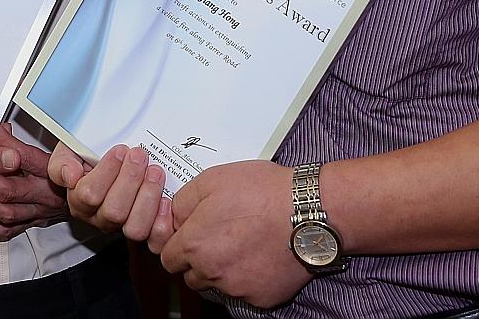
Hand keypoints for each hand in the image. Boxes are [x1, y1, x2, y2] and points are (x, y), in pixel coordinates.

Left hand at [0, 116, 67, 239]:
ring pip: (6, 211)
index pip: (21, 157)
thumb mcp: (55, 147)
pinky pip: (7, 230)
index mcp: (50, 172)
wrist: (91, 195)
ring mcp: (38, 211)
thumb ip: (19, 139)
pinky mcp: (32, 223)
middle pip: (8, 188)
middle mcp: (45, 195)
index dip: (0, 142)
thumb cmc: (75, 170)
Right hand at [48, 141, 169, 242]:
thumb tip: (70, 176)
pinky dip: (163, 220)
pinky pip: (154, 237)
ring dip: (148, 197)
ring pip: (135, 228)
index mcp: (79, 201)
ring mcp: (122, 226)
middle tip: (139, 155)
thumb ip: (61, 164)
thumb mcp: (67, 154)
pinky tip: (166, 198)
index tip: (120, 150)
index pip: (90, 194)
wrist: (103, 164)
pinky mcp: (144, 230)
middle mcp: (100, 218)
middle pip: (114, 212)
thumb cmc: (86, 159)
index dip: (107, 172)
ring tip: (155, 172)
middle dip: (130, 180)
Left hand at [159, 160, 309, 307]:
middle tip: (220, 237)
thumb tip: (174, 216)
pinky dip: (249, 278)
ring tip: (242, 244)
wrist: (309, 211)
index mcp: (195, 244)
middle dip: (199, 260)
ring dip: (223, 270)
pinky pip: (245, 292)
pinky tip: (261, 255)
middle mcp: (212, 272)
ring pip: (218, 285)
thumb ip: (183, 202)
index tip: (192, 235)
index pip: (168, 258)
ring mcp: (238, 288)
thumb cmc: (263, 191)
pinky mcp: (262, 297)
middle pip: (192, 275)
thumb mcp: (211, 180)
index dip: (178, 244)